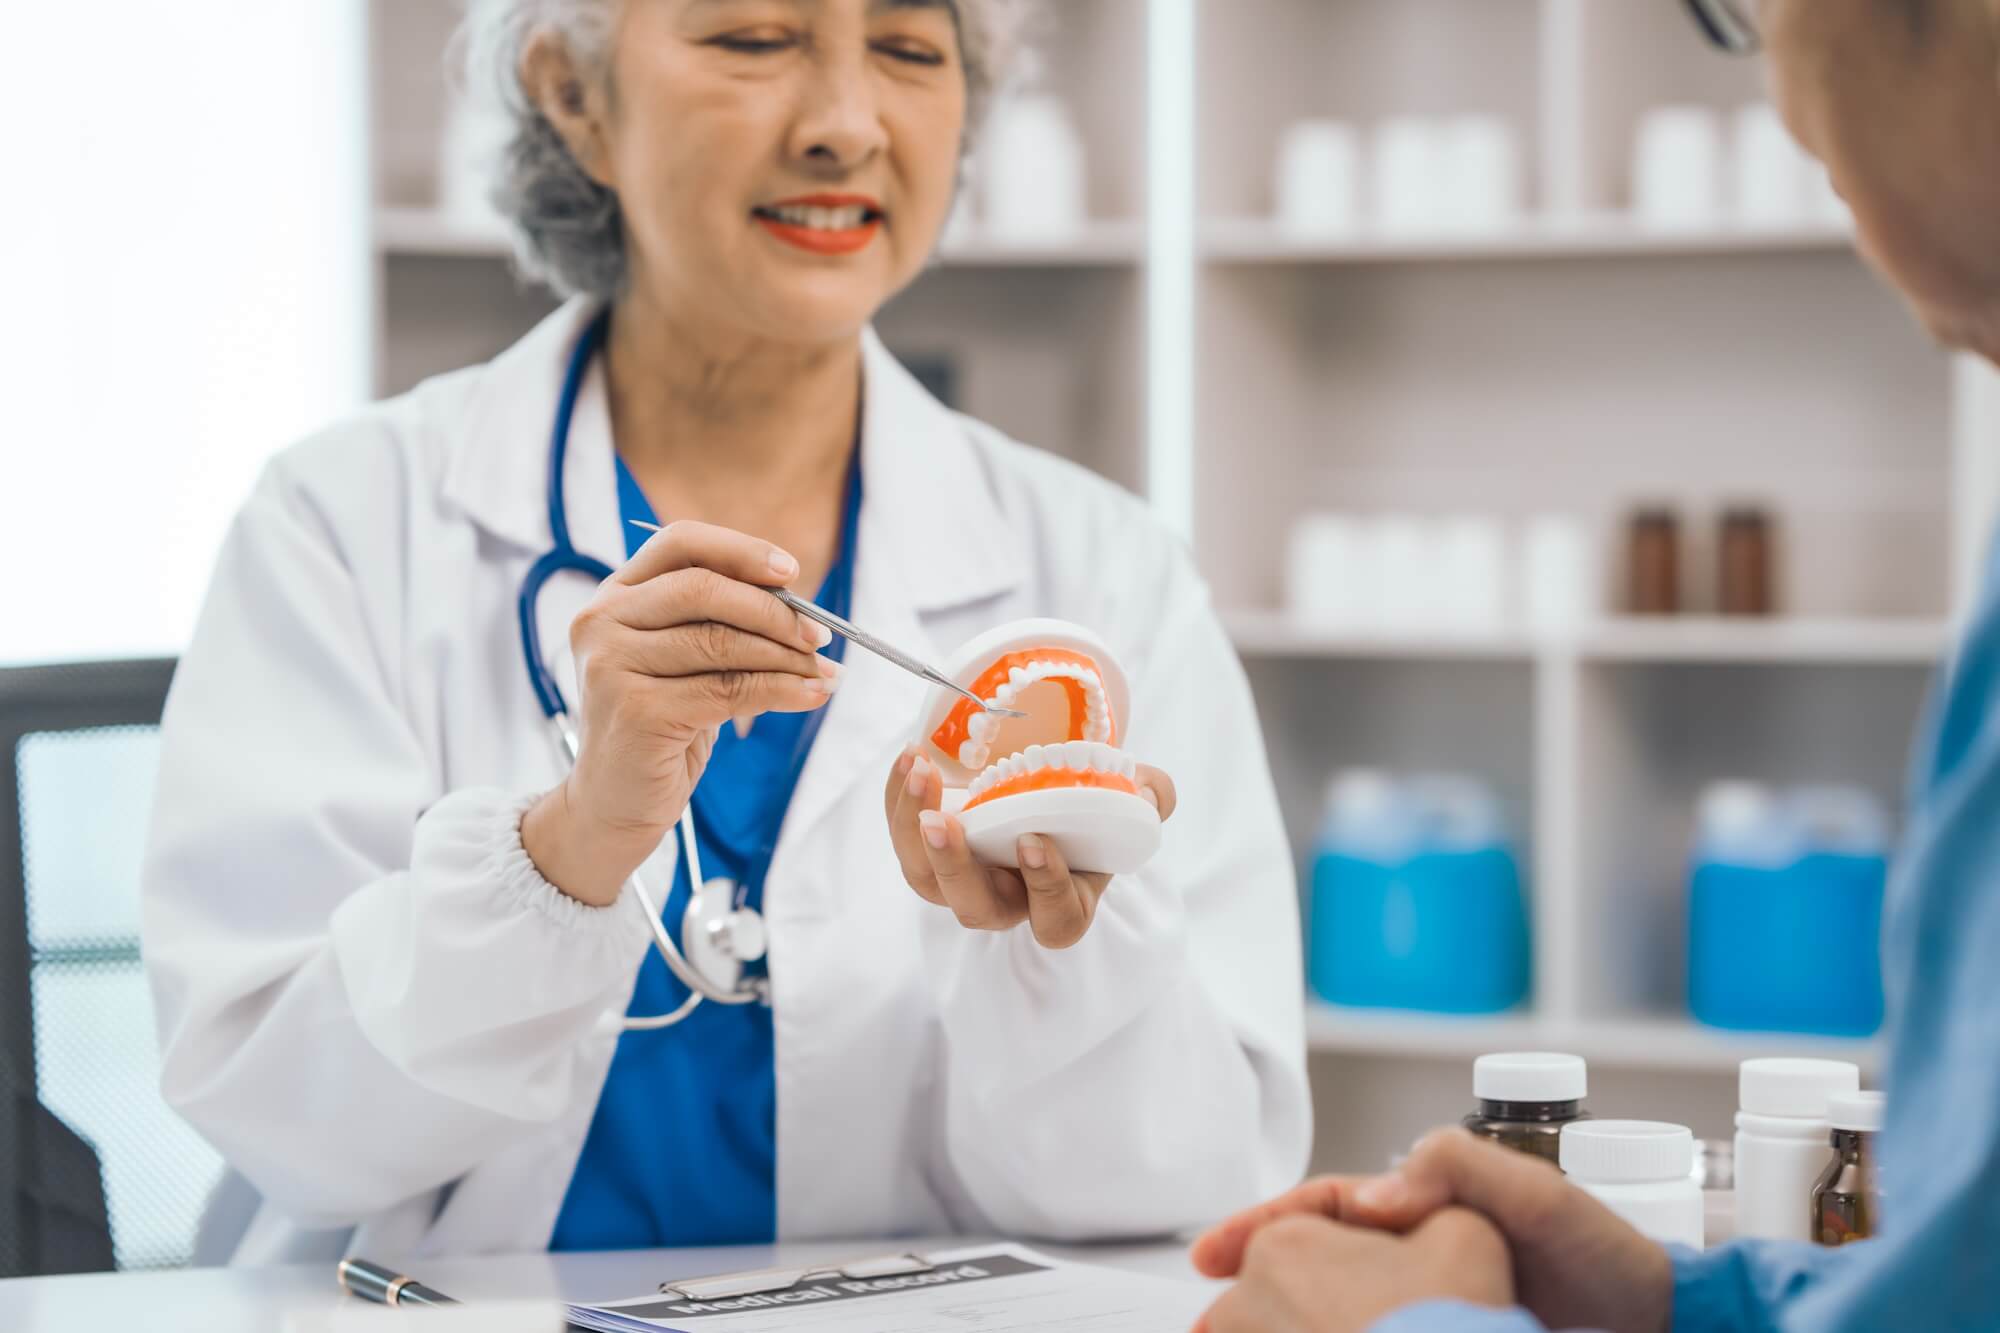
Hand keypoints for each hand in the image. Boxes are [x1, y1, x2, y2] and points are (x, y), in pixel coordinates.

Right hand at [523, 520, 839, 906]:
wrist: (613, 803)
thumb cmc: (659, 726)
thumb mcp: (687, 664)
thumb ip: (724, 626)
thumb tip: (806, 615)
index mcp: (615, 595)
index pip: (679, 542)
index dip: (740, 550)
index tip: (790, 572)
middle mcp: (603, 620)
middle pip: (704, 589)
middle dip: (773, 610)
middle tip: (819, 636)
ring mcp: (612, 664)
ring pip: (721, 641)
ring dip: (786, 656)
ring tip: (824, 672)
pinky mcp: (635, 709)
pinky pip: (728, 689)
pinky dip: (781, 690)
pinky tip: (810, 695)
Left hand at [881, 747, 1176, 947]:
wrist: (1052, 788)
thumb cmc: (1095, 806)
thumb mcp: (1134, 798)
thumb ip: (1150, 796)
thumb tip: (1150, 792)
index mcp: (1065, 902)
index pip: (1055, 921)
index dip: (1045, 888)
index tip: (1034, 840)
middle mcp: (1010, 901)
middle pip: (974, 908)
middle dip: (954, 868)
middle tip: (942, 821)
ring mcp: (964, 878)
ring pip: (926, 877)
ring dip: (912, 827)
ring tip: (920, 771)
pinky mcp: (931, 849)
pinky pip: (904, 837)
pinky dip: (900, 798)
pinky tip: (911, 756)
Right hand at [1192, 1129, 1674, 1332]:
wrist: (1660, 1329)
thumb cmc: (1608, 1259)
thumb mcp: (1537, 1196)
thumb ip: (1459, 1169)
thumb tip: (1373, 1190)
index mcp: (1431, 1199)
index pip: (1330, 1202)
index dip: (1269, 1220)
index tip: (1221, 1250)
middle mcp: (1421, 1243)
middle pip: (1318, 1249)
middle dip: (1258, 1265)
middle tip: (1208, 1298)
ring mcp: (1432, 1293)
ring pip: (1337, 1296)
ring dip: (1284, 1308)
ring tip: (1237, 1328)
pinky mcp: (1444, 1328)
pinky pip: (1373, 1325)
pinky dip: (1326, 1330)